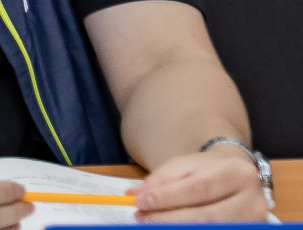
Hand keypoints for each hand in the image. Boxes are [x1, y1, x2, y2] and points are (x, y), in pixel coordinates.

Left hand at [133, 148, 269, 221]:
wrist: (238, 177)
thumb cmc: (209, 170)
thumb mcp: (184, 165)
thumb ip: (160, 179)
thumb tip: (134, 194)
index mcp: (238, 173)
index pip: (198, 188)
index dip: (167, 197)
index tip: (139, 201)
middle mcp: (253, 200)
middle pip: (206, 216)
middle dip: (169, 218)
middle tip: (141, 218)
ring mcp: (254, 221)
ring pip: (211, 228)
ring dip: (176, 227)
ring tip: (150, 223)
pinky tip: (170, 227)